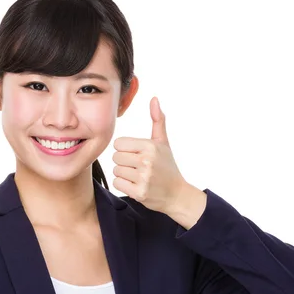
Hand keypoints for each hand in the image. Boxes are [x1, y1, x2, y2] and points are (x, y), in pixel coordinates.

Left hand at [112, 96, 186, 213]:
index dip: (125, 149)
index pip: (118, 143)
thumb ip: (158, 120)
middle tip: (138, 167)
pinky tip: (136, 185)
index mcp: (150, 146)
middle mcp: (147, 161)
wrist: (177, 194)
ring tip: (138, 176)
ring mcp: (143, 178)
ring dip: (124, 174)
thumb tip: (154, 99)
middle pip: (116, 157)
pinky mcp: (139, 193)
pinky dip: (124, 185)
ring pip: (116, 171)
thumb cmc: (167, 166)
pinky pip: (117, 183)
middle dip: (124, 162)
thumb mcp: (163, 142)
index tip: (136, 154)